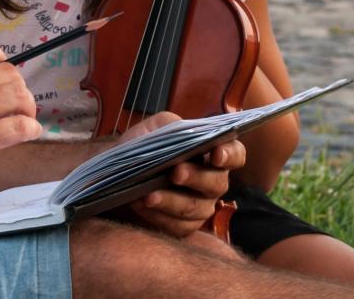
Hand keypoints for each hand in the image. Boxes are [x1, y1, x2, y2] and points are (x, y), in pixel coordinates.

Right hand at [0, 37, 41, 209]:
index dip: (0, 60)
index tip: (0, 78)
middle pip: (9, 72)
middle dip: (18, 88)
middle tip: (16, 105)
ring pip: (19, 95)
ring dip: (27, 108)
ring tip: (23, 119)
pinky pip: (21, 125)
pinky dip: (31, 129)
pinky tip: (28, 133)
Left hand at [128, 139, 244, 237]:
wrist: (118, 171)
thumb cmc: (144, 147)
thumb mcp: (155, 128)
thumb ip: (171, 126)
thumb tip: (182, 135)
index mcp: (212, 154)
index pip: (235, 154)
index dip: (230, 154)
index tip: (215, 154)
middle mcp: (212, 182)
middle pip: (217, 183)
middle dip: (196, 177)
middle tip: (175, 173)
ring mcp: (201, 206)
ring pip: (195, 208)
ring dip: (171, 201)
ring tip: (148, 195)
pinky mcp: (184, 226)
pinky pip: (178, 226)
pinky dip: (157, 216)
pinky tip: (141, 205)